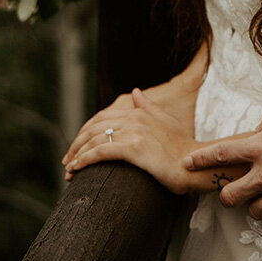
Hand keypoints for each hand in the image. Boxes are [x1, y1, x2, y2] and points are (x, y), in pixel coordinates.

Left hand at [62, 87, 195, 193]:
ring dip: (76, 155)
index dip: (85, 131)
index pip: (102, 117)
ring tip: (67, 169)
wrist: (194, 163)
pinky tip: (75, 169)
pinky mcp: (133, 148)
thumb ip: (148, 106)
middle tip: (67, 160)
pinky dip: (83, 160)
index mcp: (139, 111)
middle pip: (94, 127)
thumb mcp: (165, 121)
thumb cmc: (181, 146)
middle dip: (76, 144)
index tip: (77, 146)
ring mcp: (134, 132)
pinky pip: (100, 151)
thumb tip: (135, 91)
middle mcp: (134, 117)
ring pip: (94, 139)